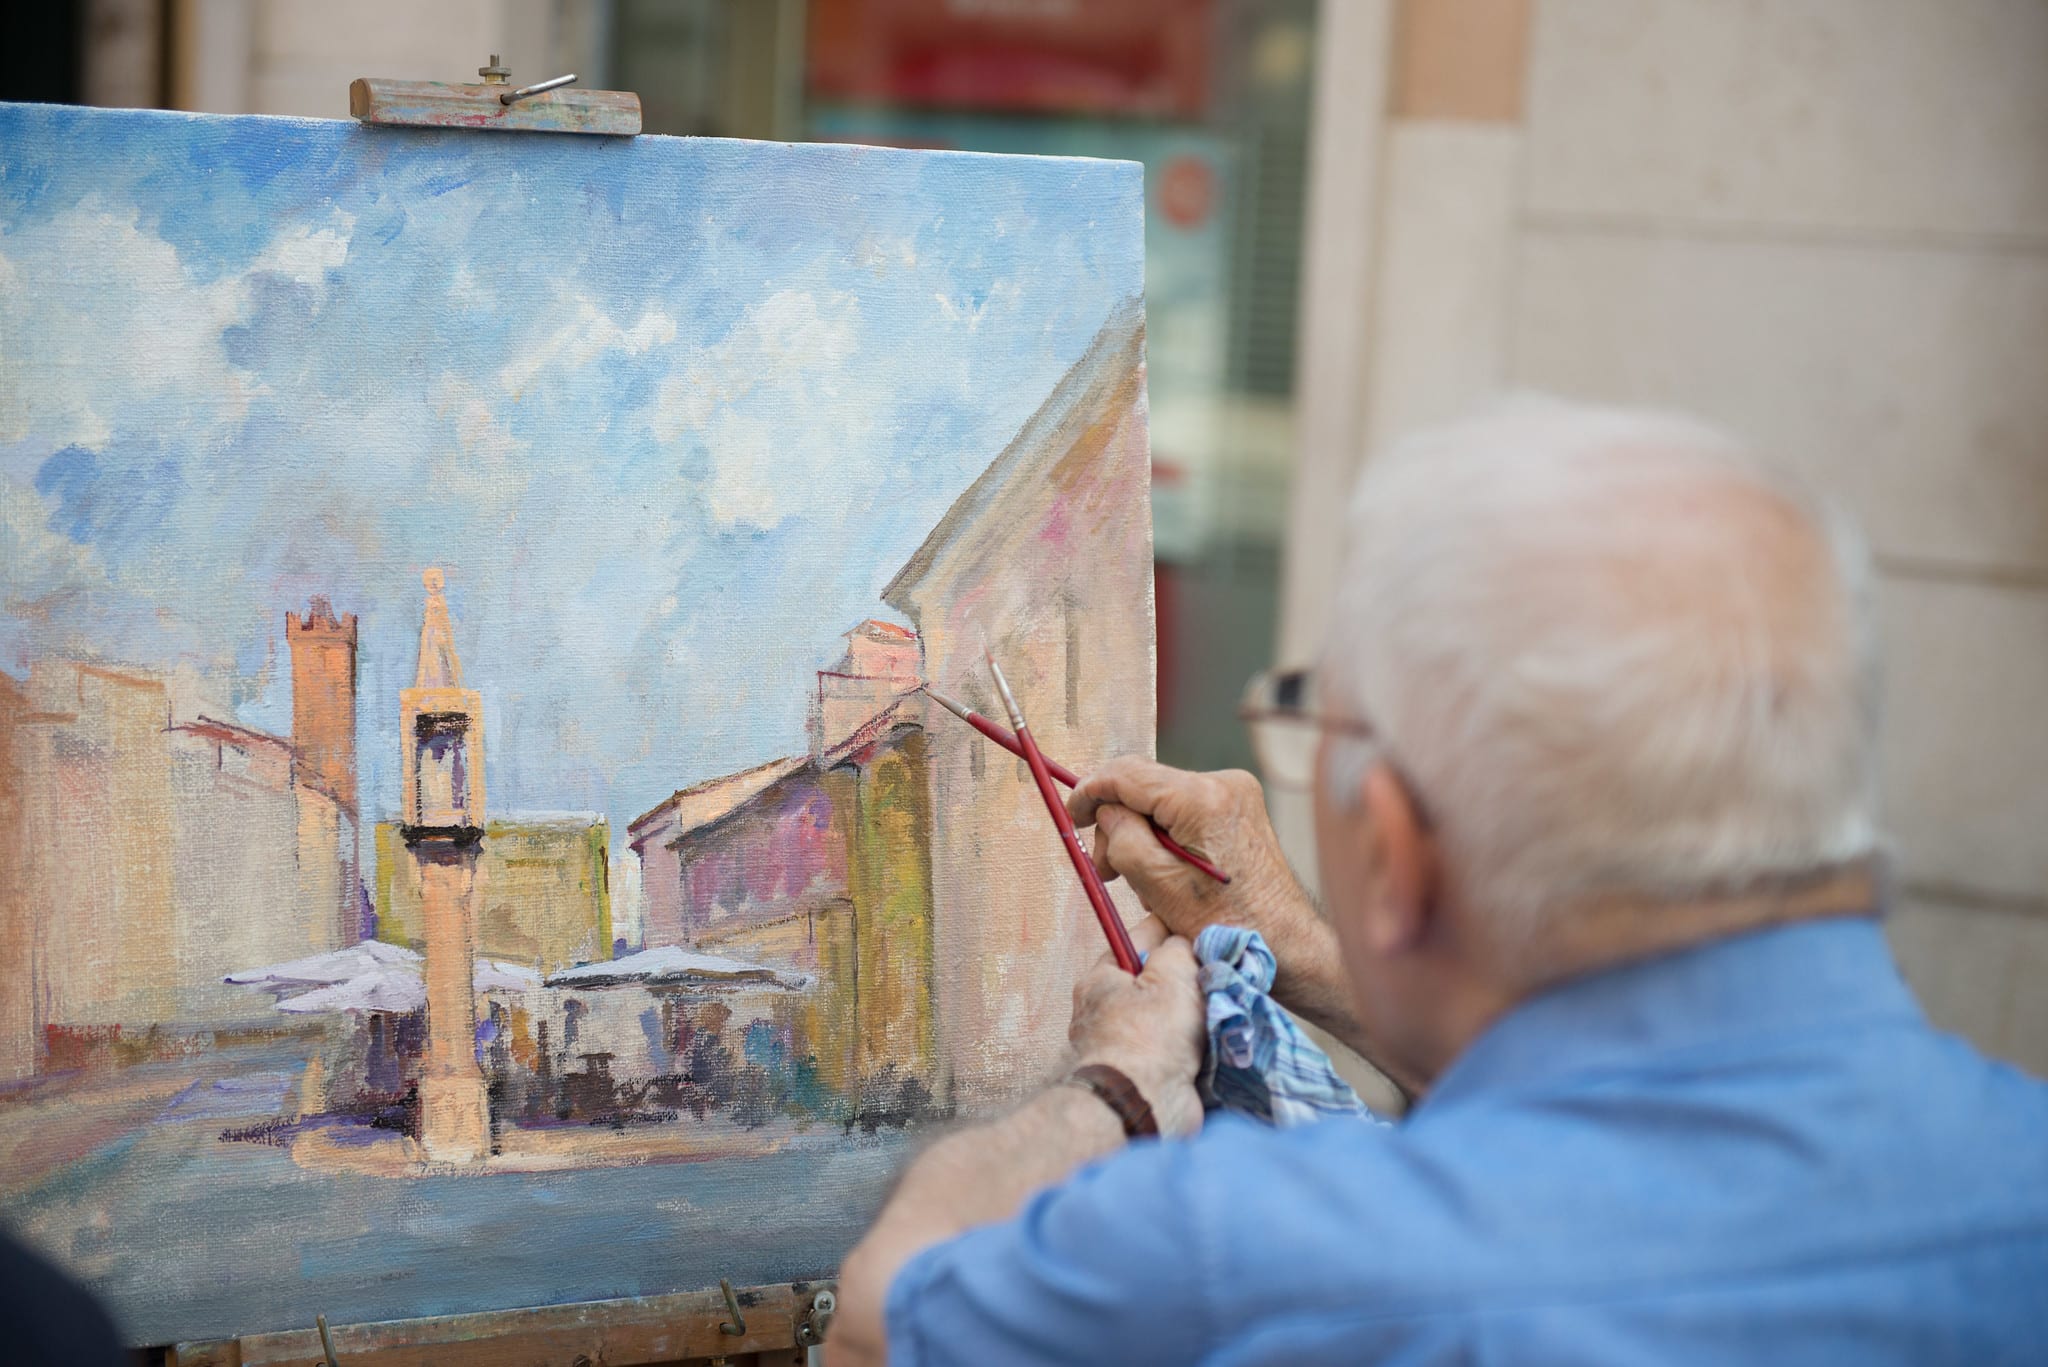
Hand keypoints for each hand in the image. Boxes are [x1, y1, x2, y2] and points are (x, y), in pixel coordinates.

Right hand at [1067, 757, 1317, 953]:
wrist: (1285, 940)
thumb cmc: (1225, 922)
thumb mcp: (1157, 885)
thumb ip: (1122, 838)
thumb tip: (1105, 811)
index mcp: (1202, 798)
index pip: (1127, 773)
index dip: (1090, 791)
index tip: (1071, 815)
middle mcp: (1223, 782)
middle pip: (1144, 785)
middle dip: (1117, 823)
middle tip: (1106, 869)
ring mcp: (1235, 792)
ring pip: (1161, 799)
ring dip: (1141, 833)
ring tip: (1140, 880)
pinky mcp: (1239, 805)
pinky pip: (1183, 808)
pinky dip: (1165, 834)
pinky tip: (1167, 871)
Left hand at [1067, 916, 1204, 1136]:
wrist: (1143, 1106)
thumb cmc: (1150, 1035)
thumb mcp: (1171, 974)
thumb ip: (1179, 948)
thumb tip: (1183, 945)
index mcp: (1101, 978)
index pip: (1139, 939)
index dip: (1173, 934)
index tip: (1203, 939)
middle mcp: (1105, 1010)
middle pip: (1155, 979)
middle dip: (1188, 979)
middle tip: (1215, 980)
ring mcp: (1124, 1045)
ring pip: (1168, 1014)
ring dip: (1196, 1015)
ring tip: (1220, 1011)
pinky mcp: (1143, 1074)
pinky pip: (1174, 1047)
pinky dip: (1195, 1045)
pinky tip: (1215, 1041)